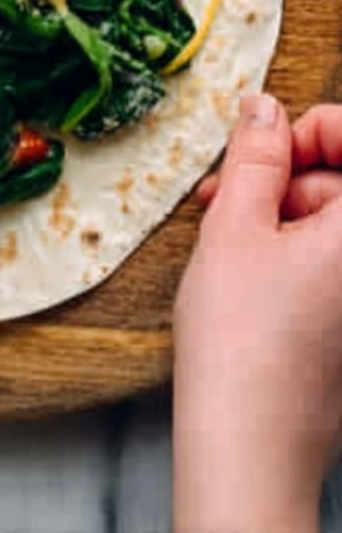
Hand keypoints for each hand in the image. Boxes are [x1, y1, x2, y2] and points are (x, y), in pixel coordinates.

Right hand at [173, 94, 341, 532]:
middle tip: (222, 195)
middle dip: (283, 176)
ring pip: (333, 223)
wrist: (251, 444)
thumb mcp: (234, 226)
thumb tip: (264, 108)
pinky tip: (249, 271)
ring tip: (225, 240)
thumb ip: (255, 156)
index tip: (260, 147)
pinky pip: (333, 264)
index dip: (307, 129)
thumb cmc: (242, 340)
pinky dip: (296, 253)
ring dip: (281, 214)